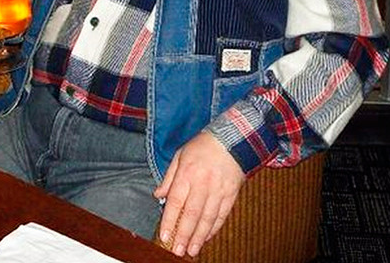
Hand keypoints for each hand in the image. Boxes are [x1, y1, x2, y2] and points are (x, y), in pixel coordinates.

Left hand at [153, 132, 244, 257]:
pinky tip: (207, 238)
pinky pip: (222, 214)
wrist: (232, 138)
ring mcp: (218, 189)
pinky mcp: (231, 193)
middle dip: (184, 235)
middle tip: (178, 251)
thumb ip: (169, 177)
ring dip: (199, 236)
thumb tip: (157, 195)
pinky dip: (214, 228)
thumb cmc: (202, 146)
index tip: (165, 236)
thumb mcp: (180, 155)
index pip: (176, 201)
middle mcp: (202, 183)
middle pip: (192, 214)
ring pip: (208, 218)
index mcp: (187, 173)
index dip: (169, 220)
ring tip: (192, 251)